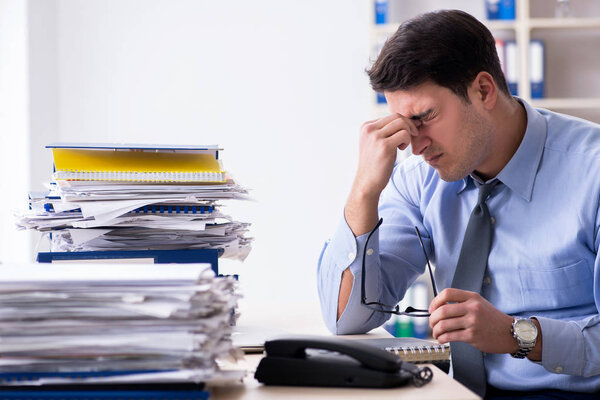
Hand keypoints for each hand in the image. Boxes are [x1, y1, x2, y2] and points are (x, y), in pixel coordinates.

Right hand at [344, 113, 417, 235]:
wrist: (367, 183)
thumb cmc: (375, 164)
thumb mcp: (375, 143)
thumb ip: (384, 131)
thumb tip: (406, 120)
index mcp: (366, 126)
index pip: (390, 116)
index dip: (403, 123)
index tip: (408, 133)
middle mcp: (369, 129)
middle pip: (397, 117)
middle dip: (409, 125)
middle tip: (412, 137)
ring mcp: (375, 137)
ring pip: (402, 123)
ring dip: (408, 133)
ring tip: (403, 145)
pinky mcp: (384, 145)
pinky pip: (404, 134)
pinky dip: (407, 141)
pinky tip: (401, 149)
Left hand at [428, 288, 515, 353]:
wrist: (511, 333)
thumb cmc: (493, 319)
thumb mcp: (479, 303)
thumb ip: (461, 303)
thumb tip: (439, 308)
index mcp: (472, 297)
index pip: (447, 293)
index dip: (435, 301)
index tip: (431, 309)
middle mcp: (472, 308)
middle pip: (442, 310)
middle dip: (432, 319)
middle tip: (431, 323)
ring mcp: (473, 322)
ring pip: (444, 325)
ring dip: (435, 330)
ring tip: (436, 333)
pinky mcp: (472, 336)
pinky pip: (450, 336)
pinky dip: (442, 338)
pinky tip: (442, 339)